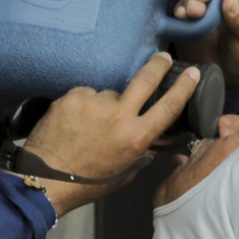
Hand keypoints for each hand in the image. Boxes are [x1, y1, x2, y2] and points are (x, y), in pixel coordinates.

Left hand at [24, 52, 200, 216]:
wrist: (46, 179)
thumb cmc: (88, 182)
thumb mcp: (125, 172)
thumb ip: (142, 151)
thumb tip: (154, 141)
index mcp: (136, 136)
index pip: (168, 106)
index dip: (184, 87)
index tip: (192, 73)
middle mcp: (118, 115)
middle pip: (145, 79)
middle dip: (158, 65)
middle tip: (163, 56)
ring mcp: (94, 103)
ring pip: (108, 94)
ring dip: (104, 105)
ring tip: (90, 125)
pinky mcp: (72, 97)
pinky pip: (85, 96)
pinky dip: (84, 105)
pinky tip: (75, 122)